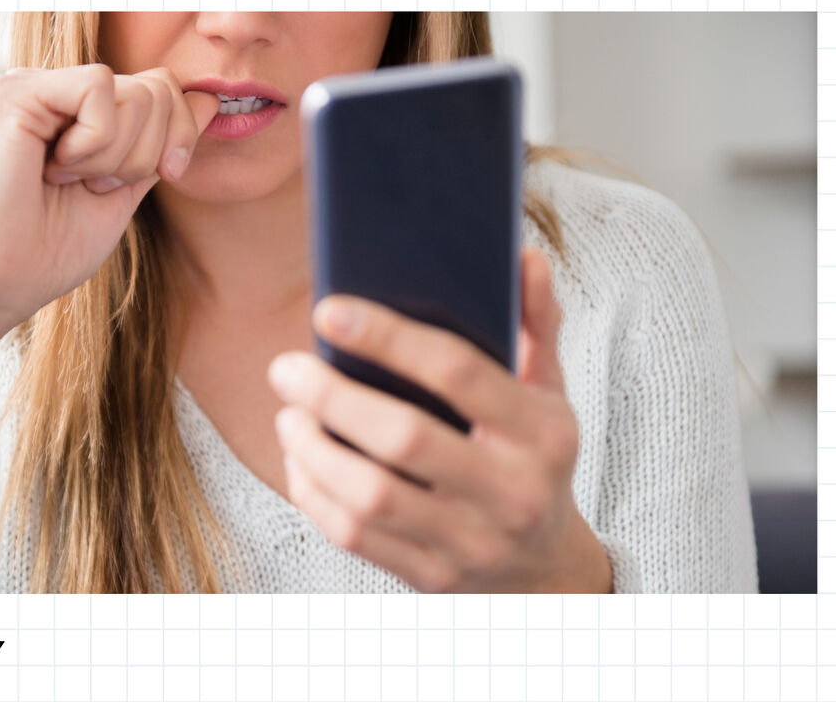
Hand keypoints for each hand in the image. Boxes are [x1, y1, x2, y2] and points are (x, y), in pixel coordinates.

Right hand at [0, 64, 220, 330]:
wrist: (3, 281)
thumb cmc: (54, 248)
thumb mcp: (130, 188)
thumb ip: (164, 142)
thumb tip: (210, 99)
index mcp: (80, 110)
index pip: (163, 88)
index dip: (180, 133)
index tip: (162, 176)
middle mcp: (56, 88)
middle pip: (158, 88)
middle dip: (148, 153)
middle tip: (96, 186)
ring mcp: (34, 84)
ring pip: (135, 90)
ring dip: (117, 156)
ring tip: (71, 180)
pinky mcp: (16, 90)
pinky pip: (98, 88)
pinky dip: (94, 144)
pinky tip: (54, 169)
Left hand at [267, 248, 612, 592]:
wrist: (546, 570)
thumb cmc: (534, 459)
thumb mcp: (549, 392)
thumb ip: (536, 322)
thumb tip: (525, 255)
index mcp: (544, 432)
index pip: (458, 372)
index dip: (387, 337)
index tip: (327, 311)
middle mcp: (513, 491)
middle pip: (404, 438)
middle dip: (331, 396)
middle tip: (285, 367)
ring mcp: (473, 542)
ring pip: (371, 496)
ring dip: (314, 449)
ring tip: (288, 414)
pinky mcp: (432, 578)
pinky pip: (356, 538)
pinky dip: (315, 495)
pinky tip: (300, 462)